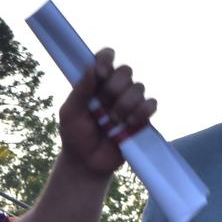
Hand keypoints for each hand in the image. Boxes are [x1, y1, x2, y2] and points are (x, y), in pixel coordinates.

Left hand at [57, 48, 156, 176]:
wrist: (87, 163)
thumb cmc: (75, 135)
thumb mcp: (70, 113)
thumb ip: (80, 90)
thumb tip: (91, 67)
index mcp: (96, 82)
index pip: (106, 58)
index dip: (106, 59)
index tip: (101, 73)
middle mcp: (114, 88)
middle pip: (125, 70)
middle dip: (115, 86)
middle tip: (102, 105)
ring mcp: (130, 102)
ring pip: (138, 87)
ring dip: (125, 104)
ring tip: (113, 121)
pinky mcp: (142, 118)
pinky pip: (151, 104)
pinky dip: (142, 111)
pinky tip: (130, 123)